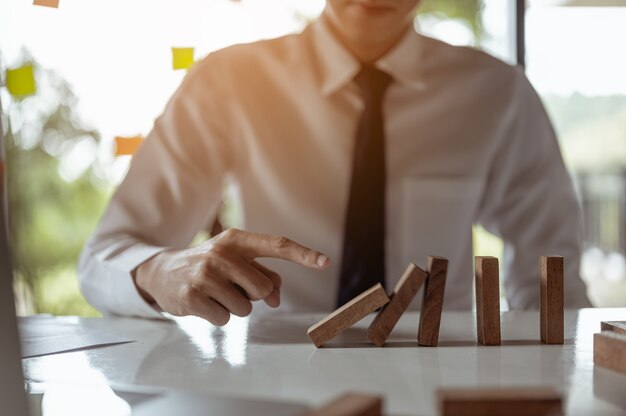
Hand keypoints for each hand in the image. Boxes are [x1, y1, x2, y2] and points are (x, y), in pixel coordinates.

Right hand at [133, 228, 329, 325]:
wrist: (162, 271)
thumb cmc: (209, 266)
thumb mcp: (236, 262)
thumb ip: (264, 275)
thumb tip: (276, 298)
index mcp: (238, 240)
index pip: (277, 245)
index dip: (303, 254)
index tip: (325, 262)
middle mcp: (222, 253)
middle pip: (264, 288)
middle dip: (253, 295)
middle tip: (230, 286)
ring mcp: (205, 274)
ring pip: (246, 308)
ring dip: (235, 307)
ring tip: (215, 294)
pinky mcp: (192, 296)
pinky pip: (225, 318)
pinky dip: (218, 316)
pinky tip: (203, 303)